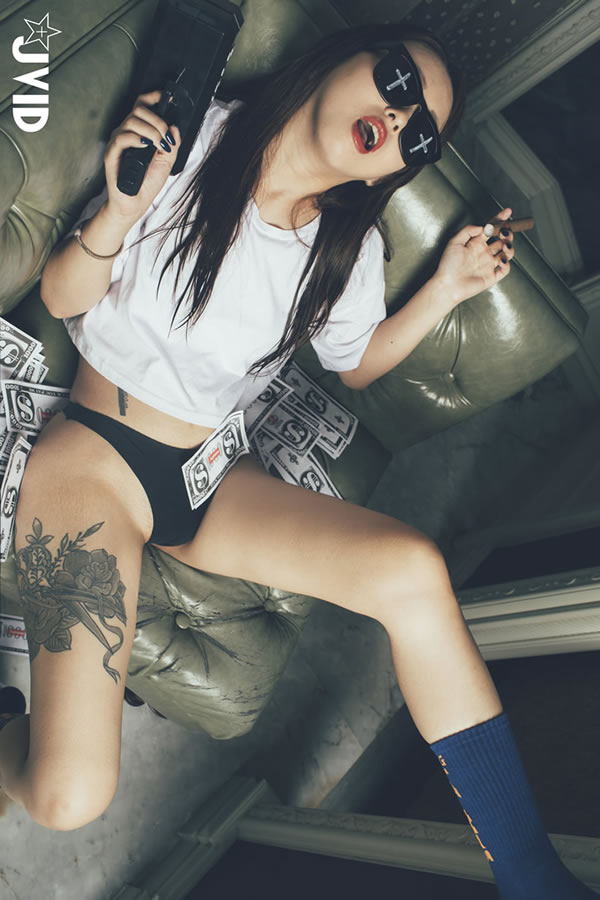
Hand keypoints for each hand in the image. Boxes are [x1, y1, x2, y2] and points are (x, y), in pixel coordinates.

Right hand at [103, 90, 180, 222]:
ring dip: (150, 131)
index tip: (166, 98)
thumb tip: (175, 127)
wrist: (135, 204)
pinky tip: (145, 146)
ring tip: (159, 146)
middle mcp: (127, 134)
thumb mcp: (167, 161)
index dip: (152, 97)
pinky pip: (121, 138)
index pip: (142, 106)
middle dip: (157, 121)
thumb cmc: (147, 184)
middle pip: (138, 111)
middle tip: (166, 138)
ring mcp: (118, 143)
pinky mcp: (112, 154)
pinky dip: (136, 139)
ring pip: (131, 122)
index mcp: (139, 132)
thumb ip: (173, 144)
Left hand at [433, 207, 515, 308]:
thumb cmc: (447, 265)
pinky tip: (501, 260)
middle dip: (507, 233)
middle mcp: (484, 252)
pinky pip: (504, 270)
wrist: (446, 285)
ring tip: (505, 245)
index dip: (500, 219)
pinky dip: (506, 264)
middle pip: (502, 239)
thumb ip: (468, 230)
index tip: (507, 212)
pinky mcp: (491, 277)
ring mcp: (488, 264)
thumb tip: (482, 226)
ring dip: (509, 247)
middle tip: (505, 232)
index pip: (491, 228)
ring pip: (506, 253)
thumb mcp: (454, 242)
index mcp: (476, 243)